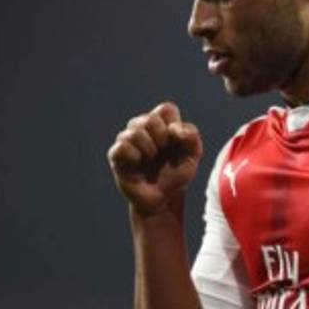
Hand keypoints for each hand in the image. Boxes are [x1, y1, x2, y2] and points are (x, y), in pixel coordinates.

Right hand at [107, 102, 202, 216]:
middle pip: (150, 119)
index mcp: (162, 124)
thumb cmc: (177, 175)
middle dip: (161, 138)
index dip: (173, 124)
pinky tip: (138, 163)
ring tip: (150, 160)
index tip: (176, 142)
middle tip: (162, 152)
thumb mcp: (193, 156)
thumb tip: (173, 129)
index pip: (166, 109)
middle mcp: (142, 128)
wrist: (163, 199)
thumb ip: (192, 136)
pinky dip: (133, 155)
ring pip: (135, 131)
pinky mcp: (116, 155)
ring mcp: (127, 140)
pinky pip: (121, 146)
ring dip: (149, 149)